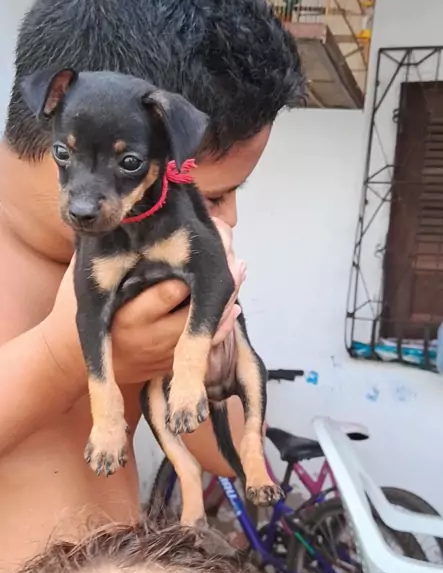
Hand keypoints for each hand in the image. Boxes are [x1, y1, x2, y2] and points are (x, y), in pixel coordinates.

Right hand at [43, 217, 245, 387]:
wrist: (73, 357)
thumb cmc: (80, 304)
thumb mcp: (92, 273)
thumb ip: (112, 248)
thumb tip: (136, 208)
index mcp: (129, 313)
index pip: (172, 291)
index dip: (194, 268)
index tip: (210, 244)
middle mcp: (149, 337)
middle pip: (196, 309)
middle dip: (219, 285)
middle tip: (236, 258)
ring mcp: (161, 353)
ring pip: (206, 329)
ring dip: (226, 301)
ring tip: (239, 272)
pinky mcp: (169, 363)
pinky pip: (203, 346)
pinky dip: (220, 323)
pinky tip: (231, 304)